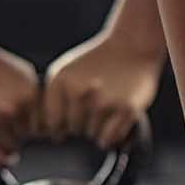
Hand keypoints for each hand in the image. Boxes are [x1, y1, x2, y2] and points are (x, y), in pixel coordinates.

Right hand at [0, 40, 40, 166]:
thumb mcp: (24, 74)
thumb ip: (37, 98)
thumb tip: (51, 125)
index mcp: (30, 94)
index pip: (45, 125)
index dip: (40, 128)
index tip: (36, 130)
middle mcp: (14, 108)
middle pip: (29, 137)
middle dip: (22, 134)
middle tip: (11, 127)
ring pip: (11, 148)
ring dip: (8, 144)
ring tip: (1, 134)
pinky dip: (1, 161)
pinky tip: (4, 159)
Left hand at [40, 33, 164, 149]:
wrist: (132, 45)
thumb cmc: (96, 61)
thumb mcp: (65, 71)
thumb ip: (53, 98)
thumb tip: (52, 134)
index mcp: (60, 83)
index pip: (54, 124)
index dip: (63, 126)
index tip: (73, 119)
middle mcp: (79, 93)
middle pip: (75, 130)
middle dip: (83, 126)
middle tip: (95, 111)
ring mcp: (104, 101)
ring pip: (93, 135)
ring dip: (99, 130)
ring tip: (107, 111)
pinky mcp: (126, 109)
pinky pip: (111, 138)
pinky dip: (113, 137)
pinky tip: (115, 123)